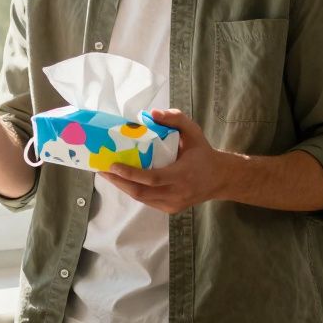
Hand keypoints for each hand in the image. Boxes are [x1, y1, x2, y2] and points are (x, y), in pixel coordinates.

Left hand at [98, 108, 230, 213]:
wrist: (220, 178)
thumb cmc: (203, 153)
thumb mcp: (194, 132)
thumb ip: (175, 119)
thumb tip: (151, 114)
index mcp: (182, 175)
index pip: (151, 178)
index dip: (130, 174)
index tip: (112, 165)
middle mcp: (177, 193)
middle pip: (141, 192)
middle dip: (118, 182)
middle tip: (102, 168)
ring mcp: (173, 204)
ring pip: (141, 199)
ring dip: (122, 187)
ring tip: (107, 174)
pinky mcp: (170, 209)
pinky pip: (147, 201)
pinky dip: (133, 190)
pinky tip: (122, 180)